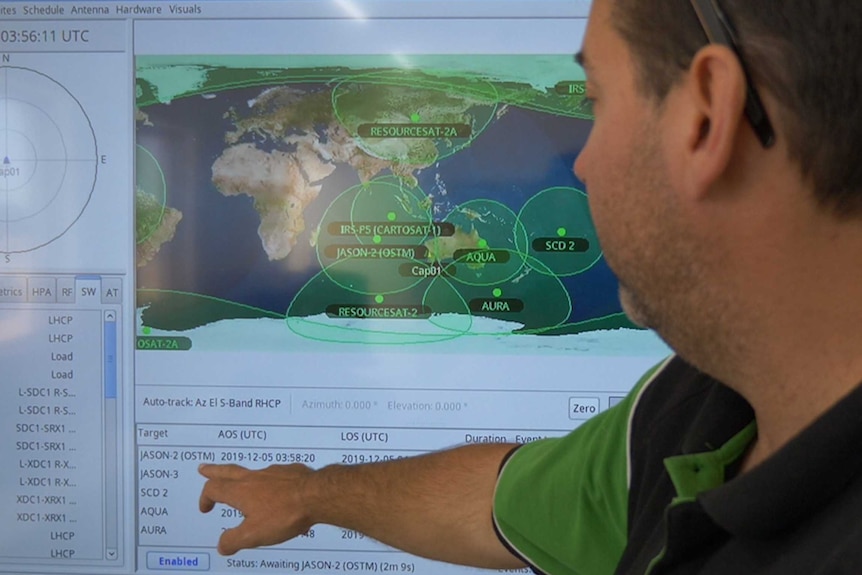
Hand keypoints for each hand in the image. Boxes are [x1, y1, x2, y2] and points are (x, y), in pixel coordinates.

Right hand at [199, 463, 314, 554]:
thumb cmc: (284, 514)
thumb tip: (222, 545)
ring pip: (254, 472)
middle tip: (204, 468)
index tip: (205, 508)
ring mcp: (274, 473)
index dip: (205, 498)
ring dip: (244, 477)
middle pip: (228, 471)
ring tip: (244, 483)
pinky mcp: (292, 472)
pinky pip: (277, 476)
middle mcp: (255, 477)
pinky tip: (279, 490)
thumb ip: (233, 540)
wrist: (318, 495)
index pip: (214, 489)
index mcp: (241, 491)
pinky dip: (272, 482)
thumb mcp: (253, 535)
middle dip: (214, 471)